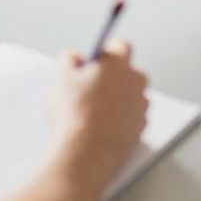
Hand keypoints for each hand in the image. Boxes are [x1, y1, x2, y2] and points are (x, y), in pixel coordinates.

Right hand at [53, 40, 149, 188]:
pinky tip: (101, 127)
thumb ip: (68, 58)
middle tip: (90, 89)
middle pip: (128, 72)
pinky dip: (120, 120)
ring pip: (130, 96)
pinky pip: (131, 117)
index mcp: (118, 63)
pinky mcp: (141, 128)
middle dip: (112, 77)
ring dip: (117, 100)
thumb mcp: (59, 76)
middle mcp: (136, 81)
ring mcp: (141, 106)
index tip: (94, 62)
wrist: (85, 153)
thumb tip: (76, 58)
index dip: (105, 53)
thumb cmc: (73, 114)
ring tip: (93, 113)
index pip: (119, 46)